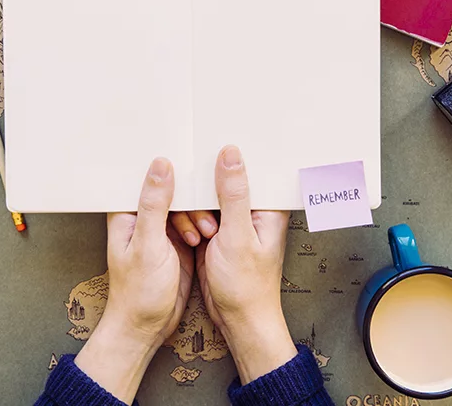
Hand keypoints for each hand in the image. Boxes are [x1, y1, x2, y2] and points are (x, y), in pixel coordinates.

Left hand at [75, 157, 193, 402]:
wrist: (147, 328)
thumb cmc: (138, 292)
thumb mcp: (148, 244)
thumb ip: (155, 204)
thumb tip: (161, 165)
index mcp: (127, 212)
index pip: (145, 176)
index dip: (165, 164)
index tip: (187, 152)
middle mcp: (143, 216)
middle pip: (171, 188)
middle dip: (191, 194)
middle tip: (205, 207)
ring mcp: (161, 229)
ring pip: (186, 204)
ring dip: (199, 214)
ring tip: (205, 232)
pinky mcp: (178, 241)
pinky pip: (194, 221)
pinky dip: (204, 226)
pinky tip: (210, 235)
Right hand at [172, 145, 296, 383]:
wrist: (237, 320)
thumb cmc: (246, 285)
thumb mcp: (237, 235)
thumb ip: (234, 194)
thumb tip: (230, 154)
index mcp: (267, 207)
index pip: (255, 166)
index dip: (236, 151)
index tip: (217, 131)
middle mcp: (252, 210)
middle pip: (228, 177)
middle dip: (207, 176)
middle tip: (193, 170)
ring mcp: (234, 221)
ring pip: (209, 194)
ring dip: (196, 204)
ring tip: (200, 233)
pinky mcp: (218, 232)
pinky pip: (200, 211)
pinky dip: (189, 214)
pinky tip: (184, 221)